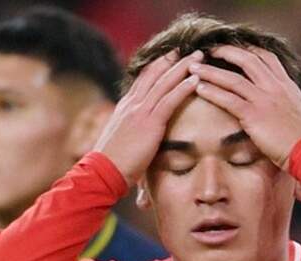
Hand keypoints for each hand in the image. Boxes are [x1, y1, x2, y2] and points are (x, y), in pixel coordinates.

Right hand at [93, 50, 202, 185]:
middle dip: (171, 60)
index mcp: (124, 107)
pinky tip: (196, 79)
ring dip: (183, 67)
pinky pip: (169, 100)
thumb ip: (132, 133)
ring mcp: (139, 112)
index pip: (142, 80)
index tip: (170, 58)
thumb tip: (140, 138)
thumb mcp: (121, 142)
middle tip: (187, 49)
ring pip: (164, 82)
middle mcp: (131, 104)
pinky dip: (183, 88)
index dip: (157, 67)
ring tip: (199, 57)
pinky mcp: (149, 123)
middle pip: (154, 74)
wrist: (101, 172)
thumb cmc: (111, 164)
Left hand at [189, 45, 300, 169]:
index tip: (235, 48)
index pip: (267, 58)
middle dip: (226, 52)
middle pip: (248, 60)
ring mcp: (264, 100)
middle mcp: (275, 88)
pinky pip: (229, 100)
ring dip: (211, 71)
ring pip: (233, 79)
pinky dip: (212, 92)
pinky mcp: (254, 116)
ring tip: (193, 68)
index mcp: (287, 86)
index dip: (249, 50)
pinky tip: (199, 89)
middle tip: (209, 50)